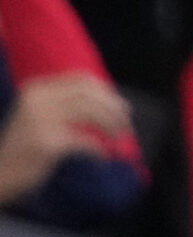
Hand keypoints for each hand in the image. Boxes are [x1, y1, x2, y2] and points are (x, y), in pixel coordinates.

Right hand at [0, 73, 130, 205]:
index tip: (120, 106)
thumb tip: (108, 101)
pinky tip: (104, 156)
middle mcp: (37, 100)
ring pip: (92, 114)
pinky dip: (100, 150)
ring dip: (112, 126)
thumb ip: (65, 105)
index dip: (106, 92)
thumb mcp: (38, 117)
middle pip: (90, 95)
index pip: (81, 80)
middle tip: (126, 123)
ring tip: (118, 138)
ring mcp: (41, 120)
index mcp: (36, 89)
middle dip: (114, 108)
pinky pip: (86, 142)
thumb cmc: (22, 148)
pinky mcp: (47, 143)